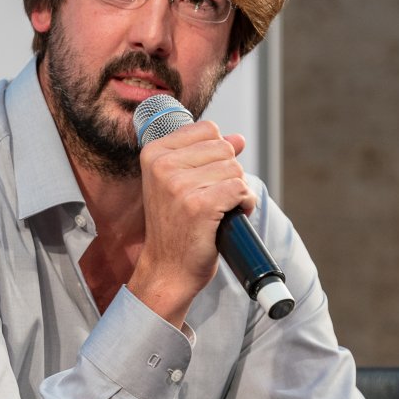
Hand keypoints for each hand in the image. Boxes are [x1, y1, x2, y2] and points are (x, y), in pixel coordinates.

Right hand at [132, 121, 253, 323]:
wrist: (167, 269)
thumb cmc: (175, 227)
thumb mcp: (181, 183)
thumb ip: (207, 156)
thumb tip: (239, 138)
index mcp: (153, 153)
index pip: (208, 129)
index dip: (216, 154)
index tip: (204, 179)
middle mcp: (162, 166)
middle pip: (224, 148)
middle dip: (228, 173)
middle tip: (212, 198)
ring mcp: (179, 185)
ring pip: (235, 168)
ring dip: (237, 190)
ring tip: (218, 210)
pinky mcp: (199, 205)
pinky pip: (240, 189)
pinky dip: (245, 204)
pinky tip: (230, 216)